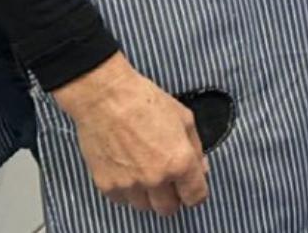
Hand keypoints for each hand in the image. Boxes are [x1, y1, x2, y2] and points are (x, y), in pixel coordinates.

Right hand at [52, 54, 208, 215]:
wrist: (106, 98)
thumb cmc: (146, 101)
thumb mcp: (184, 118)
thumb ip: (195, 148)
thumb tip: (201, 169)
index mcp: (179, 162)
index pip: (195, 197)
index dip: (195, 193)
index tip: (190, 187)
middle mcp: (156, 179)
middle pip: (168, 209)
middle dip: (172, 197)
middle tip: (168, 181)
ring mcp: (129, 185)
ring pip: (144, 207)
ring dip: (148, 195)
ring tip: (144, 171)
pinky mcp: (106, 185)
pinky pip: (121, 200)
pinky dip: (126, 191)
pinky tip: (127, 170)